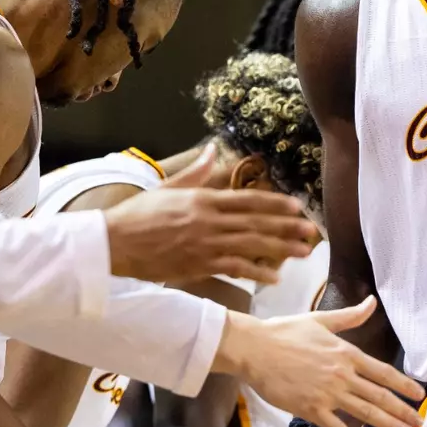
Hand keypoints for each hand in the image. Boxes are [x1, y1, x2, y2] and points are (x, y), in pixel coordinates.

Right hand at [105, 146, 315, 285]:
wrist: (114, 244)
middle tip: (312, 231)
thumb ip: (196, 172)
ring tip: (303, 252)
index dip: (275, 204)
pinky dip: (256, 273)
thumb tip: (211, 149)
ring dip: (281, 249)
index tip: (297, 207)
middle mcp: (209, 220)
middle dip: (287, 227)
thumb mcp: (168, 187)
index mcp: (203, 199)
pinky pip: (234, 269)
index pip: (248, 200)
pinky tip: (274, 277)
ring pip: (252, 246)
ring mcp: (205, 244)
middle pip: (257, 223)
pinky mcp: (199, 265)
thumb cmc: (137, 215)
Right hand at [217, 298, 423, 426]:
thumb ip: (350, 316)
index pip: (384, 372)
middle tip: (419, 423)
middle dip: (403, 411)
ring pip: (365, 413)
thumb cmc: (284, 332)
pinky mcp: (311, 408)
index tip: (419, 395)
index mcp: (346, 353)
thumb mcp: (321, 320)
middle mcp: (342, 375)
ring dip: (388, 425)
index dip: (404, 385)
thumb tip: (372, 301)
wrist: (255, 348)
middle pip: (380, 396)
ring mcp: (328, 394)